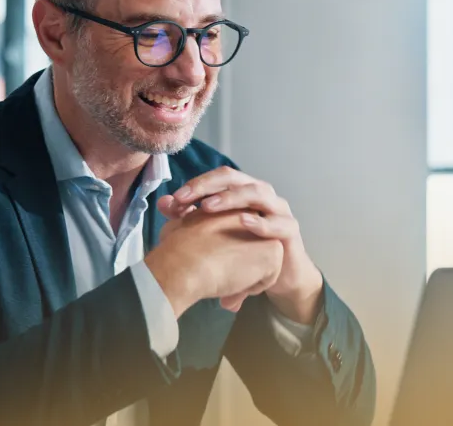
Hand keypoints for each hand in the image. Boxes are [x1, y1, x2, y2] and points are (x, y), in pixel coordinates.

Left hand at [158, 166, 323, 323]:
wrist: (279, 275)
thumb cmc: (246, 250)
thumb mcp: (216, 234)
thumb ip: (190, 218)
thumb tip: (162, 203)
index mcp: (242, 191)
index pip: (217, 178)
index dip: (195, 185)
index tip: (173, 200)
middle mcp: (261, 194)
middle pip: (234, 178)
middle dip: (207, 185)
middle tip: (184, 198)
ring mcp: (278, 209)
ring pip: (257, 192)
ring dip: (231, 198)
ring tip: (207, 207)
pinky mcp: (290, 230)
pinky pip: (278, 223)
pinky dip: (260, 223)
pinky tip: (243, 223)